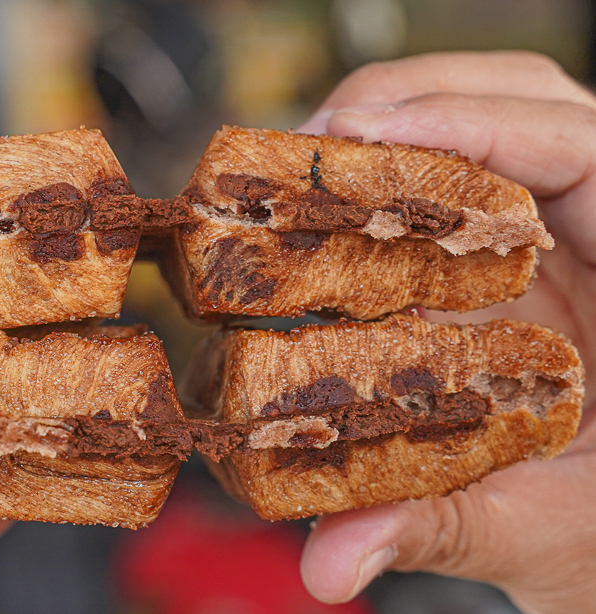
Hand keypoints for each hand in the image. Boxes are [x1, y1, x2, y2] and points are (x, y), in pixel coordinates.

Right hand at [298, 51, 595, 613]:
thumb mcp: (544, 530)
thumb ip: (443, 527)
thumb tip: (333, 556)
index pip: (576, 144)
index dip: (470, 123)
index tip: (364, 135)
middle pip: (526, 104)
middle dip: (412, 106)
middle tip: (317, 146)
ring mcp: (557, 240)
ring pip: (490, 126)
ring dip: (396, 127)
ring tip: (315, 164)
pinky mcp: (506, 259)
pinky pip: (453, 185)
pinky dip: (388, 177)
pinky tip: (334, 207)